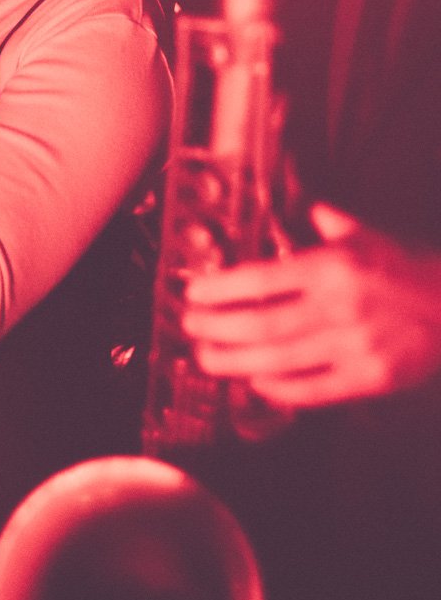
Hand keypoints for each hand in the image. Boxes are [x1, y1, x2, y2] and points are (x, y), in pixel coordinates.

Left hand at [182, 203, 440, 406]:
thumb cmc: (411, 268)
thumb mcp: (370, 235)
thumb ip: (331, 223)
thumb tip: (306, 209)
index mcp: (332, 268)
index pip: (260, 280)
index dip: (220, 290)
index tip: (193, 294)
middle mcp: (337, 309)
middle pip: (261, 325)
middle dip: (216, 329)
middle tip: (188, 328)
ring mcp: (352, 348)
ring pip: (279, 360)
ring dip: (235, 362)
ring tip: (205, 359)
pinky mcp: (368, 380)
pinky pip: (314, 390)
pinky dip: (281, 389)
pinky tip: (255, 383)